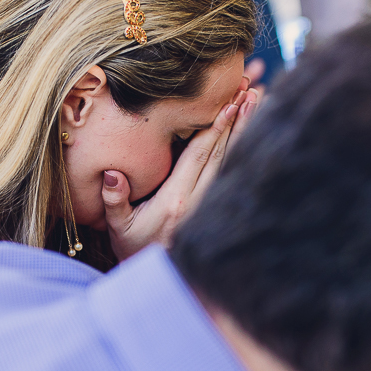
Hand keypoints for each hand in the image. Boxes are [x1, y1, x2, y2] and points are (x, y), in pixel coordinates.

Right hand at [101, 80, 260, 259]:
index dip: (214, 129)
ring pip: (233, 161)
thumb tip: (109, 175)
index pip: (198, 158)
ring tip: (260, 100)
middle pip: (222, 154)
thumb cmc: (135, 249)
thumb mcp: (117, 227)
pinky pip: (235, 173)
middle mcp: (199, 202)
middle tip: (252, 90)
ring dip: (247, 130)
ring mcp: (211, 206)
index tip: (230, 104)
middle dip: (238, 120)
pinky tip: (256, 129)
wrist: (160, 281)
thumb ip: (113, 200)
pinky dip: (246, 148)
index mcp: (175, 202)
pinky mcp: (218, 209)